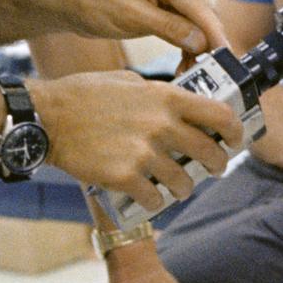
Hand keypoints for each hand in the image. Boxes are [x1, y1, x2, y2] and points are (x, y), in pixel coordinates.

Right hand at [33, 71, 242, 206]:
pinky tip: (150, 197)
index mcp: (166, 98)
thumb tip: (176, 104)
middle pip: (210, 153)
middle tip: (213, 169)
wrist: (48, 119)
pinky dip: (155, 201)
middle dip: (217, 165)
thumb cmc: (83, 95)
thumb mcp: (127, 81)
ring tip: (177, 187)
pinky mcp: (125, 178)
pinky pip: (155, 198)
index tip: (235, 139)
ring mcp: (144, 153)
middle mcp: (161, 125)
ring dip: (184, 187)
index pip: (219, 115)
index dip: (234, 130)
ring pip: (184, 182)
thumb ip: (156, 93)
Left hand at [64, 0, 226, 55]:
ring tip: (194, 73)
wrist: (66, 1)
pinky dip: (186, 44)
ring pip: (195, 21)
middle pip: (201, 12)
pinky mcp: (161, 4)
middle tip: (213, 71)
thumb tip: (201, 42)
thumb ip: (169, 28)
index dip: (214, 31)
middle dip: (209, 41)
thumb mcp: (130, 17)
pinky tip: (186, 63)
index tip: (226, 54)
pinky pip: (183, 25)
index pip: (197, 3)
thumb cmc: (90, 2)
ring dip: (198, 46)